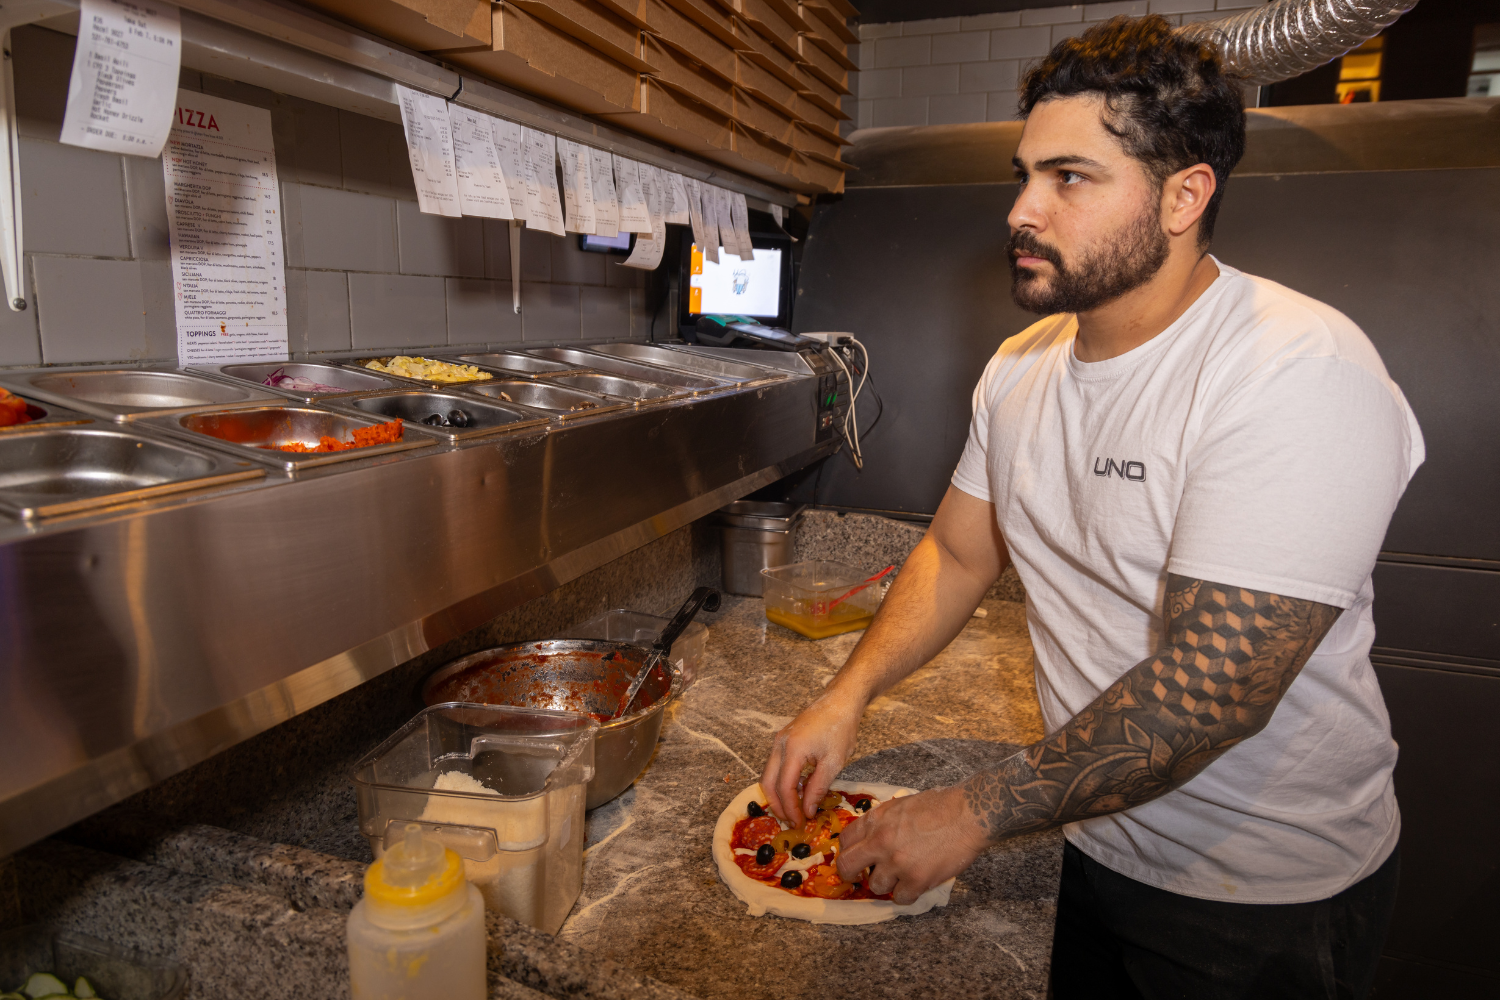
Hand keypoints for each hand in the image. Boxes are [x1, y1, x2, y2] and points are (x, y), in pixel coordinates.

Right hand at [760, 690, 862, 825]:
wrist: (840, 701)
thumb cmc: (841, 728)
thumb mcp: (833, 762)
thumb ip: (818, 787)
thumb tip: (807, 810)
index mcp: (792, 750)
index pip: (784, 788)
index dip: (791, 808)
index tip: (801, 823)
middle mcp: (779, 745)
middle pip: (768, 782)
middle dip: (778, 805)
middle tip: (791, 821)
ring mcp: (779, 741)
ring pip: (769, 774)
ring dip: (778, 794)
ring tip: (793, 809)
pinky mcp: (784, 739)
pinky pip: (776, 765)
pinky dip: (782, 781)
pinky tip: (797, 790)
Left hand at [835, 786, 988, 904]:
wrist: (967, 814)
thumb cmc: (940, 805)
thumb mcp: (901, 805)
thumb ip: (883, 821)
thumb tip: (872, 835)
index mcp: (876, 820)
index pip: (845, 840)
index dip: (849, 850)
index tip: (857, 856)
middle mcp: (880, 842)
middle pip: (847, 866)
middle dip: (851, 873)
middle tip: (861, 876)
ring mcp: (897, 863)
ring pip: (875, 886)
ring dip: (886, 884)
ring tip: (900, 877)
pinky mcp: (916, 880)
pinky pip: (900, 898)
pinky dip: (907, 894)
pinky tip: (915, 884)